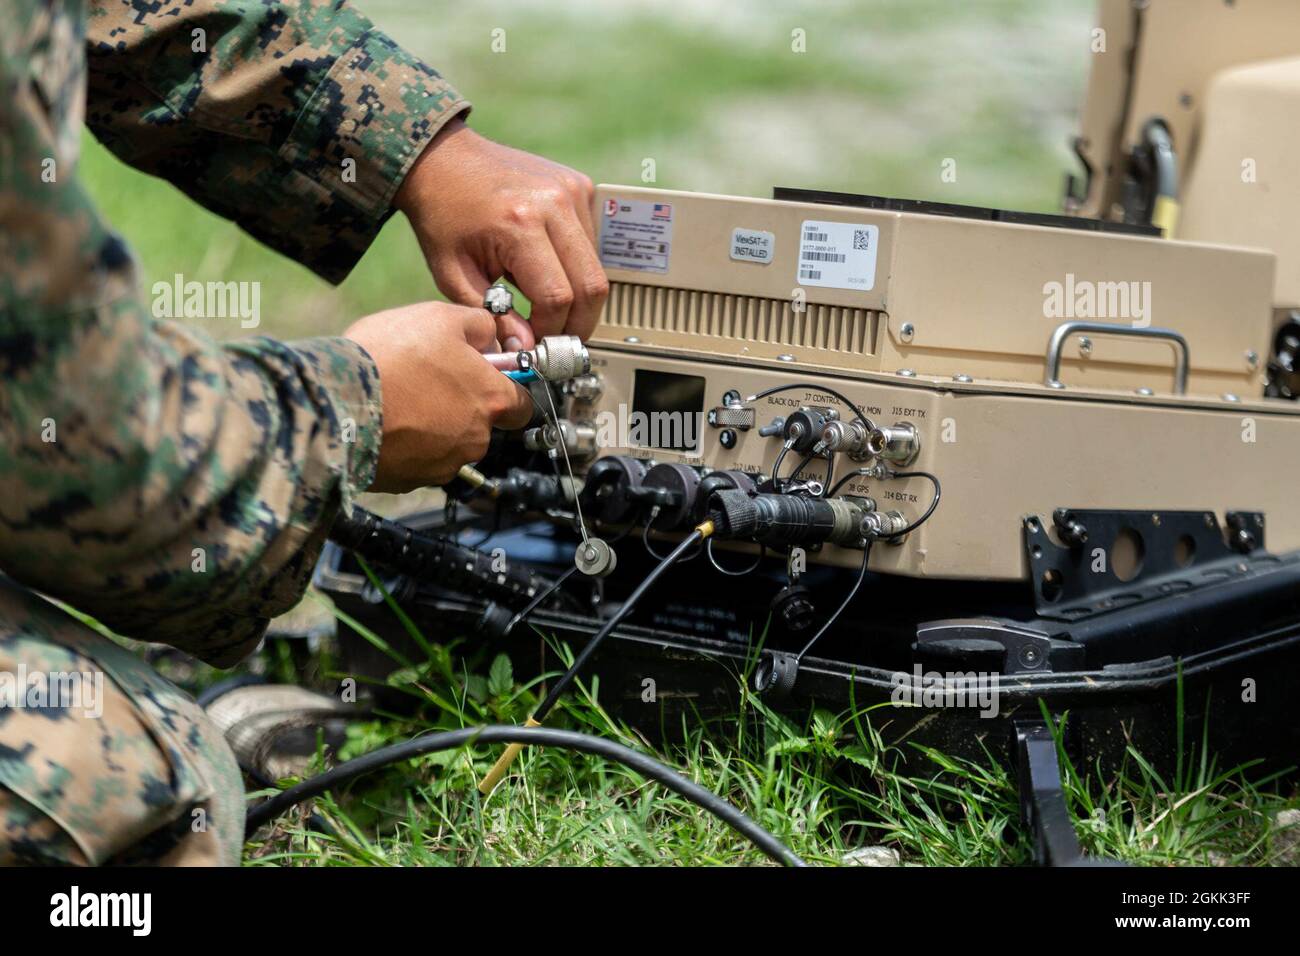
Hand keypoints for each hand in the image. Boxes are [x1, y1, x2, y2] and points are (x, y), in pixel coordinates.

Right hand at [344, 301, 532, 492]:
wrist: (335, 403)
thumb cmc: (390, 356)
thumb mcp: (439, 317)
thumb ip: (478, 325)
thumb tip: (491, 335)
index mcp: (491, 400)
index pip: (523, 404)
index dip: (504, 386)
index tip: (483, 374)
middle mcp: (476, 439)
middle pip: (482, 424)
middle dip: (463, 406)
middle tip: (430, 380)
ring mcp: (444, 465)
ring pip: (450, 443)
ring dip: (433, 425)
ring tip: (400, 398)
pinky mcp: (411, 481)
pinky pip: (418, 460)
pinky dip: (407, 444)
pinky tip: (386, 421)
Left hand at [394, 118, 608, 350]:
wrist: (443, 159)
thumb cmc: (444, 214)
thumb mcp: (454, 274)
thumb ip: (492, 315)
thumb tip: (524, 347)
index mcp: (520, 223)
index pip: (557, 297)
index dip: (549, 330)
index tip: (535, 342)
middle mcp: (555, 203)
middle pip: (592, 286)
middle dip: (577, 323)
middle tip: (556, 338)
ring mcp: (573, 191)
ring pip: (596, 267)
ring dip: (576, 294)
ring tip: (541, 296)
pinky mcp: (581, 187)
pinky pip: (592, 243)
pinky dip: (576, 266)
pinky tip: (546, 264)